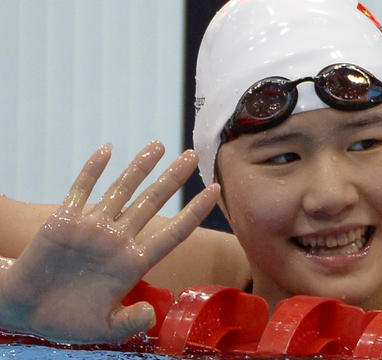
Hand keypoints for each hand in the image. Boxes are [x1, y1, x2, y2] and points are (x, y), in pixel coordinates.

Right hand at [0, 142, 218, 343]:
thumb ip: (129, 322)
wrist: (27, 310)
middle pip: (152, 202)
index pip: (173, 233)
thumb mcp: (103, 329)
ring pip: (122, 190)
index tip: (215, 190)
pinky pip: (81, 189)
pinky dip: (93, 169)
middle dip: (173, 178)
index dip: (194, 211)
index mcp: (134, 263)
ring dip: (139, 166)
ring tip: (160, 144)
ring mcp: (93, 227)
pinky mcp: (65, 220)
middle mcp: (118, 240)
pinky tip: (108, 150)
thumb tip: (151, 316)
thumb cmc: (68, 321)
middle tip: (193, 155)